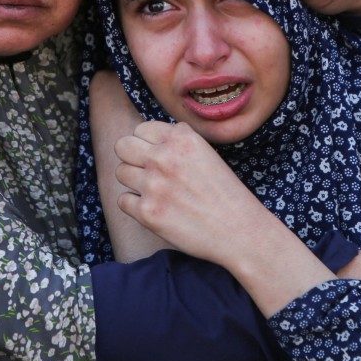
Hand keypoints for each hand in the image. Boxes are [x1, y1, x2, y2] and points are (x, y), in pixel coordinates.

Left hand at [113, 121, 258, 264]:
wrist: (239, 231)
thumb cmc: (226, 194)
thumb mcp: (207, 153)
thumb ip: (181, 140)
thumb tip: (161, 133)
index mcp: (181, 139)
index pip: (141, 129)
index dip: (147, 143)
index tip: (156, 155)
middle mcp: (163, 157)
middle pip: (122, 146)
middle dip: (132, 157)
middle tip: (146, 171)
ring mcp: (153, 185)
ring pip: (121, 172)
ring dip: (134, 181)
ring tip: (155, 192)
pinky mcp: (147, 212)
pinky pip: (123, 200)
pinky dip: (136, 206)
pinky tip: (155, 209)